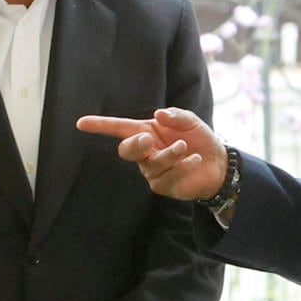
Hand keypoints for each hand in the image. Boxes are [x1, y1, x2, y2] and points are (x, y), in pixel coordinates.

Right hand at [76, 108, 226, 200]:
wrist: (219, 163)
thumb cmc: (199, 139)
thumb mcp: (190, 121)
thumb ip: (175, 115)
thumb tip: (158, 114)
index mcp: (146, 132)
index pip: (118, 129)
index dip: (100, 126)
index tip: (81, 123)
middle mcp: (145, 153)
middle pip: (126, 151)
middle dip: (134, 144)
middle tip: (148, 138)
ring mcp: (152, 171)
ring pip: (151, 164)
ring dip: (169, 154)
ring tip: (185, 147)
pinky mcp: (164, 186)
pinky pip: (167, 178)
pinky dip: (182, 166)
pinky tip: (195, 160)